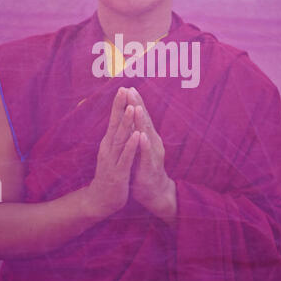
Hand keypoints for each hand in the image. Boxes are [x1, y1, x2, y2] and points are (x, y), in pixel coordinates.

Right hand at [86, 87, 138, 219]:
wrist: (100, 200)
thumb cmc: (110, 173)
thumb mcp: (112, 152)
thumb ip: (115, 137)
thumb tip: (119, 120)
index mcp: (109, 143)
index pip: (113, 120)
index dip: (118, 104)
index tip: (123, 88)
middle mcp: (108, 148)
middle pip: (115, 124)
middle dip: (120, 107)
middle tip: (123, 89)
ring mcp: (112, 160)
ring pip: (120, 139)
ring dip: (126, 123)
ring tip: (131, 108)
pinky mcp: (118, 173)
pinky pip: (126, 157)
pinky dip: (131, 146)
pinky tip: (136, 136)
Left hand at [127, 87, 176, 222]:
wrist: (154, 192)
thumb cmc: (143, 168)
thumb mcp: (137, 147)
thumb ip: (135, 132)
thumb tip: (128, 116)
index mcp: (147, 136)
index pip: (140, 116)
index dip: (134, 102)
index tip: (127, 88)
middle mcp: (152, 141)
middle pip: (144, 120)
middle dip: (137, 104)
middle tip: (131, 90)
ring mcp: (153, 153)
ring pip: (146, 133)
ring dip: (141, 120)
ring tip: (136, 107)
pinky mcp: (151, 166)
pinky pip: (147, 154)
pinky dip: (144, 144)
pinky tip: (142, 136)